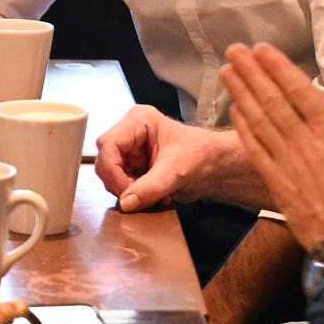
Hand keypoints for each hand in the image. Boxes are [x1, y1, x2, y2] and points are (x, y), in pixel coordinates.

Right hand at [92, 105, 252, 211]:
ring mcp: (131, 152)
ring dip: (130, 191)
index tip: (125, 191)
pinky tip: (156, 194)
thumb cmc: (203, 156)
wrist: (218, 168)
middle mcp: (130, 134)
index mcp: (138, 121)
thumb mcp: (176, 172)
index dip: (112, 170)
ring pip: (111, 176)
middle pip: (106, 161)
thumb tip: (125, 202)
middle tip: (139, 196)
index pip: (108, 144)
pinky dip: (136, 196)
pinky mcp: (134, 168)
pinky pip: (122, 186)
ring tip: (156, 194)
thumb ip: (149, 187)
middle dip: (121, 183)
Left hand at [221, 45, 323, 259]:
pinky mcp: (278, 184)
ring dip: (240, 94)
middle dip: (252, 73)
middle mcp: (304, 143)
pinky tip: (234, 112)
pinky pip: (255, 149)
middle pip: (272, 101)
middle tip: (234, 50)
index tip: (260, 49)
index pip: (299, 91)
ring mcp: (287, 164)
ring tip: (226, 71)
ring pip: (258, 121)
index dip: (278, 68)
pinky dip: (242, 128)